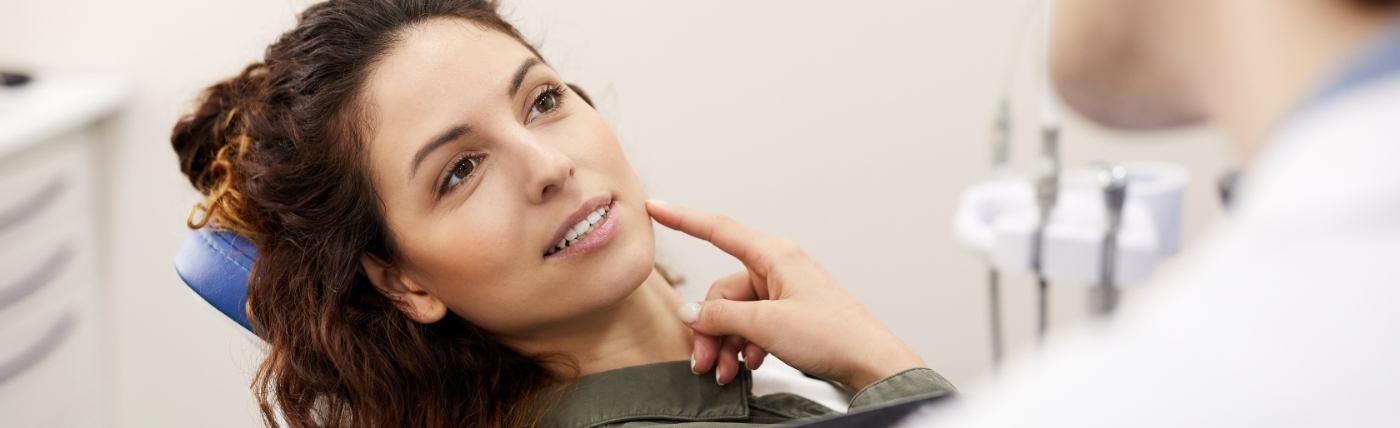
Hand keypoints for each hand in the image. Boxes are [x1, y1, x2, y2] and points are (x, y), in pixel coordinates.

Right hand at [646, 200, 925, 390]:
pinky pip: (753, 325)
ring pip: (736, 313)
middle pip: (723, 291)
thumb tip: (692, 313)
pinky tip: (750, 365)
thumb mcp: (767, 325)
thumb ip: (723, 316)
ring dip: (726, 343)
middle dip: (711, 328)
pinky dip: (746, 346)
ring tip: (726, 371)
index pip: (719, 230)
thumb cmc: (834, 335)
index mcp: (775, 256)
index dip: (683, 218)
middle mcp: (778, 269)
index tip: (655, 207)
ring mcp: (785, 293)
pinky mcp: (791, 315)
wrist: (870, 363)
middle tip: (705, 361)